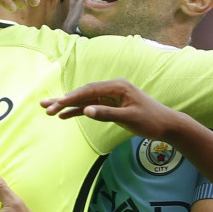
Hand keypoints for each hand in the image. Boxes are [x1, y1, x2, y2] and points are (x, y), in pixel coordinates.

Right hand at [40, 78, 182, 140]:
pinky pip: (90, 107)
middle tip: (45, 106)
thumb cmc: (151, 120)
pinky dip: (77, 112)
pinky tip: (64, 116)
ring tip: (48, 110)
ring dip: (67, 106)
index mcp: (117, 86)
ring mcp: (110, 97)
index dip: (71, 97)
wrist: (167, 125)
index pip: (89, 90)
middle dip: (63, 101)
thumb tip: (85, 111)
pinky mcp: (110, 105)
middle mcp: (111, 88)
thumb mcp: (129, 118)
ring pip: (83, 100)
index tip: (57, 104)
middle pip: (83, 93)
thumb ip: (106, 113)